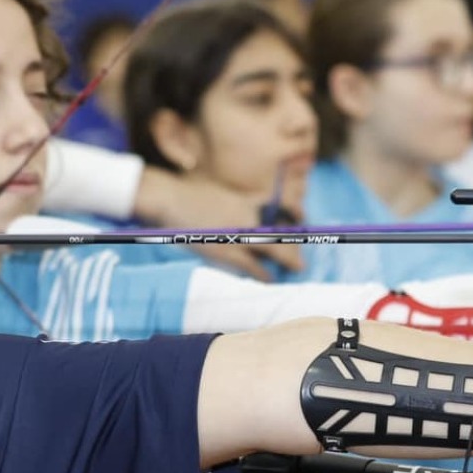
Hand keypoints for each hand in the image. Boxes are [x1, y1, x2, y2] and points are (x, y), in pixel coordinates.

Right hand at [137, 170, 301, 280]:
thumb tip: (227, 206)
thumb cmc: (183, 195)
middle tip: (300, 253)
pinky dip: (264, 273)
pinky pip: (252, 265)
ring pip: (273, 248)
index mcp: (243, 200)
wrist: (169, 198)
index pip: (278, 204)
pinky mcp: (226, 250)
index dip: (294, 210)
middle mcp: (246, 216)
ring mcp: (238, 233)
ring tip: (298, 268)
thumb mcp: (212, 193)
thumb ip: (227, 202)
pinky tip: (270, 279)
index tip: (303, 217)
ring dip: (288, 259)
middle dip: (293, 243)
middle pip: (279, 230)